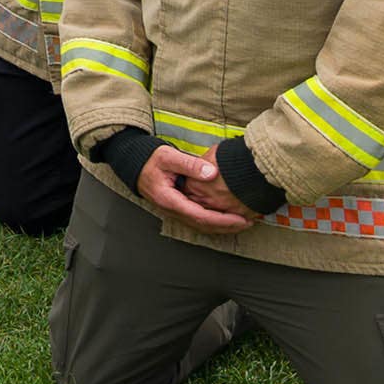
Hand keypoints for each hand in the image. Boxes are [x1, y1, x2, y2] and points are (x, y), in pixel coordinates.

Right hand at [138, 142, 252, 233]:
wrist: (135, 165)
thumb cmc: (150, 160)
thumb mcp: (168, 156)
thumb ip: (190, 165)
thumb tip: (212, 173)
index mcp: (170, 200)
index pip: (200, 216)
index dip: (223, 220)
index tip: (241, 219)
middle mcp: (172, 211)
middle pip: (203, 226)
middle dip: (227, 227)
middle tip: (249, 223)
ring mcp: (175, 212)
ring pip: (201, 226)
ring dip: (222, 227)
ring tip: (242, 223)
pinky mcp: (178, 209)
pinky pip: (198, 220)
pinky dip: (214, 222)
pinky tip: (226, 218)